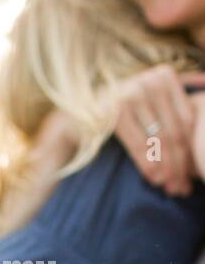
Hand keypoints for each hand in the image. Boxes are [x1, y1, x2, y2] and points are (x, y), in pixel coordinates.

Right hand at [107, 65, 204, 196]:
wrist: (71, 116)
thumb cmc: (113, 115)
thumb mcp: (146, 105)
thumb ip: (170, 110)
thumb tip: (201, 132)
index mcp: (164, 75)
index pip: (186, 119)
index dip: (191, 149)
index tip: (193, 175)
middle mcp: (151, 80)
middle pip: (174, 130)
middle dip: (180, 164)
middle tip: (182, 188)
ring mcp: (133, 93)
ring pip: (160, 139)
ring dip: (167, 168)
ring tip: (170, 188)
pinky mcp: (116, 110)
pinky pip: (139, 142)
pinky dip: (148, 163)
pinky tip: (154, 179)